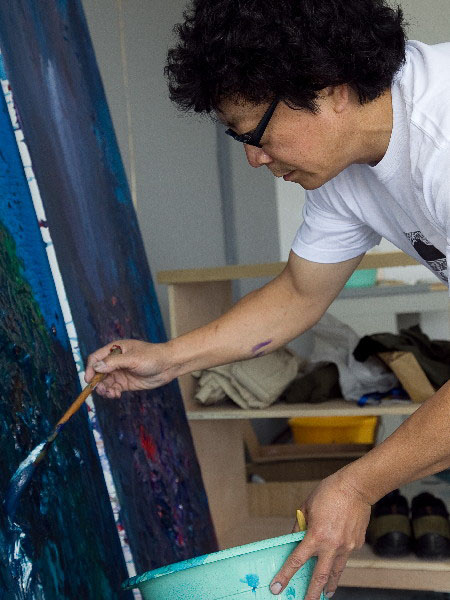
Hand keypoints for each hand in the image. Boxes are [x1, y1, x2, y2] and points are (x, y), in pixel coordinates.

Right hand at [85, 339, 175, 397]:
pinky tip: (115, 395)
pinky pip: (113, 389)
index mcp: (115, 349)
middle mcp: (115, 361)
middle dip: (97, 382)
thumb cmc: (152, 357)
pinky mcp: (125, 383)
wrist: (168, 365)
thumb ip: (114, 362)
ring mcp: (120, 372)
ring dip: (104, 389)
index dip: (90, 369)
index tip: (89, 380)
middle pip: (98, 372)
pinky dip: (111, 393)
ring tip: (111, 394)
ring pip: (104, 382)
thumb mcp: (132, 359)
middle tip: (102, 390)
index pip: (95, 358)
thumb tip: (96, 367)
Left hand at [270, 469, 370, 598]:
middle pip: (320, 576)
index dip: (285, 575)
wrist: (357, 487)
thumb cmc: (330, 492)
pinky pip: (345, 556)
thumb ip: (300, 525)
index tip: (277, 587)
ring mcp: (346, 546)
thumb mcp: (307, 506)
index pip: (297, 560)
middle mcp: (332, 545)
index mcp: (316, 535)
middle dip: (312, 593)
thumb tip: (295, 537)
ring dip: (330, 585)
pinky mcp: (356, 544)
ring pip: (336, 572)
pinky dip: (339, 559)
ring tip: (326, 594)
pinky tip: (337, 556)